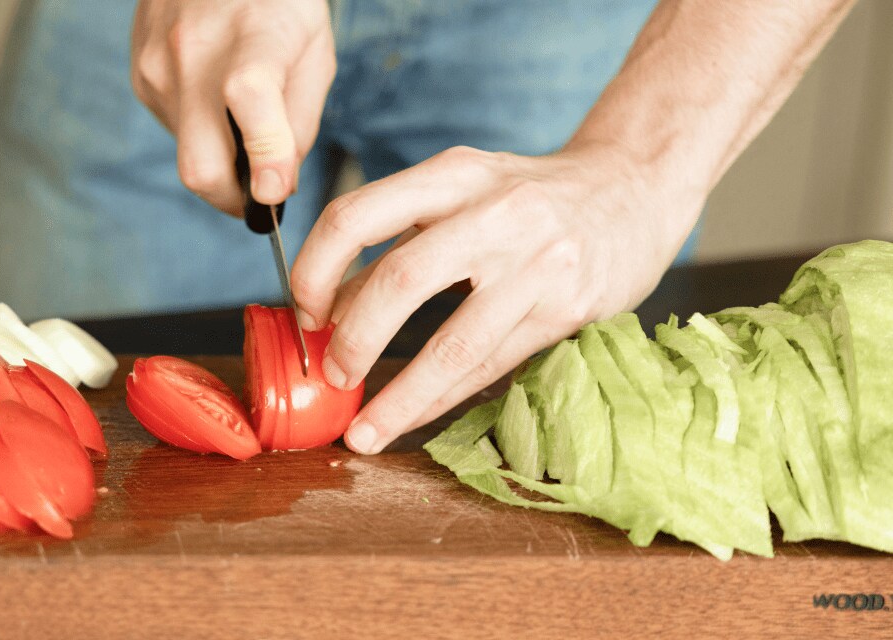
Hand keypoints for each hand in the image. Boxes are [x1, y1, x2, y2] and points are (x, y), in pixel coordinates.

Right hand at [131, 0, 335, 214]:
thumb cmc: (277, 3)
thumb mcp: (314, 51)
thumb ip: (300, 122)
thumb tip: (276, 185)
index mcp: (253, 34)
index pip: (249, 97)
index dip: (265, 154)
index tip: (275, 191)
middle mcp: (194, 51)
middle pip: (200, 164)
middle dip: (232, 199)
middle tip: (258, 195)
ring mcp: (158, 66)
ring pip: (188, 154)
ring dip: (219, 156)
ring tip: (240, 115)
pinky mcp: (141, 77)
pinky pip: (174, 131)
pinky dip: (201, 131)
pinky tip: (214, 95)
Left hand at [290, 144, 702, 453]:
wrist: (633, 187)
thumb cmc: (529, 197)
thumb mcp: (459, 197)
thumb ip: (396, 245)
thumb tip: (328, 311)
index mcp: (451, 173)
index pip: (355, 217)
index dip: (314, 273)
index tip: (306, 314)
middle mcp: (493, 210)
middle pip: (399, 281)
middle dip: (353, 340)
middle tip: (334, 375)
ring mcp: (537, 260)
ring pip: (452, 343)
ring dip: (399, 396)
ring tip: (365, 431)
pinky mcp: (567, 305)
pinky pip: (491, 364)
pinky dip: (444, 399)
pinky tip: (414, 417)